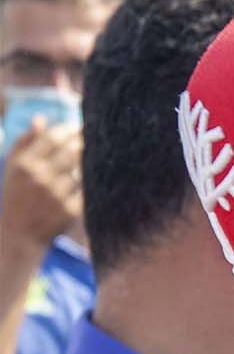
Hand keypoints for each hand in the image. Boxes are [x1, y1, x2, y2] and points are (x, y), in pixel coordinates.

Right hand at [1, 117, 83, 276]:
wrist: (19, 234)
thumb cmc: (17, 195)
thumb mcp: (13, 168)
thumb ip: (25, 142)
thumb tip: (41, 119)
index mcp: (24, 164)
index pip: (53, 138)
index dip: (70, 129)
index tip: (80, 126)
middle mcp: (39, 177)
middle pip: (72, 151)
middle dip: (86, 142)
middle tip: (97, 137)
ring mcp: (56, 194)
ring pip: (83, 169)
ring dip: (92, 161)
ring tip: (99, 154)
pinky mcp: (71, 210)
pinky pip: (88, 189)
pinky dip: (92, 181)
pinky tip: (98, 176)